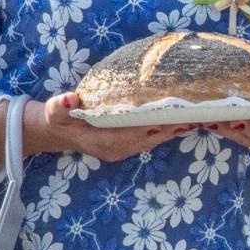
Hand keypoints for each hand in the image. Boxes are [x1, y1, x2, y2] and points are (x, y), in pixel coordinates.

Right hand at [34, 93, 185, 162]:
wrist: (61, 132)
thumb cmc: (60, 119)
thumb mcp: (54, 111)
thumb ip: (61, 106)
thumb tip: (70, 99)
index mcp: (101, 142)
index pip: (130, 135)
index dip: (150, 127)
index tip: (169, 117)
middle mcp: (116, 150)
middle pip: (149, 139)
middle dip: (170, 128)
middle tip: (192, 113)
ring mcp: (124, 149)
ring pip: (154, 140)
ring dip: (173, 129)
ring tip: (195, 115)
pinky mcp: (130, 145)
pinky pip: (152, 138)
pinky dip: (168, 129)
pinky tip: (183, 119)